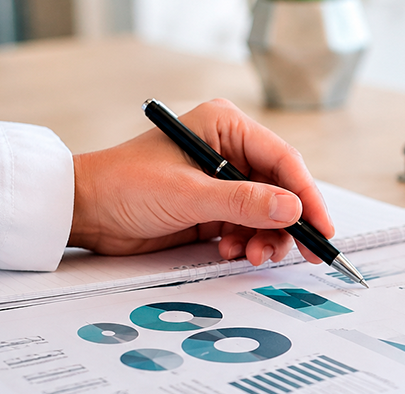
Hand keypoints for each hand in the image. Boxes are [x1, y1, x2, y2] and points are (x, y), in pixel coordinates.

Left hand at [69, 99, 333, 265]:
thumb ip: (244, 202)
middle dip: (289, 224)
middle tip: (302, 253)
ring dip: (267, 238)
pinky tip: (231, 251)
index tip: (321, 227)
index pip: (284, 161)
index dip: (307, 196)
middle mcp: (229, 151)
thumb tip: (292, 208)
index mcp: (226, 127)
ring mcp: (223, 182)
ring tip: (251, 255)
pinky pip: (249, 228)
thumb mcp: (188, 194)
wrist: (83, 212)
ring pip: (269, 214)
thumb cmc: (123, 185)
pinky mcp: (215, 210)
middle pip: (282, 190)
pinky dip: (248, 244)